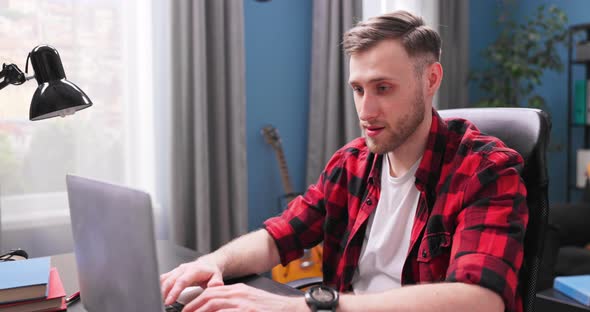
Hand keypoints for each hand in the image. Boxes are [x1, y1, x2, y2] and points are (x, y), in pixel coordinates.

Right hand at [160, 258, 223, 304]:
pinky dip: (159, 286)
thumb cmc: (211, 271)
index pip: (181, 281)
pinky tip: (159, 294)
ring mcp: (177, 270)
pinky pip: (163, 278)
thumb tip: (214, 285)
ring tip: (160, 300)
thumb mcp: (217, 276)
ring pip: (164, 279)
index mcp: (193, 270)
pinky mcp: (173, 272)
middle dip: (164, 293)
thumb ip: (216, 281)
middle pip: (170, 281)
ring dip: (160, 290)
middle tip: (162, 304)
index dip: (174, 291)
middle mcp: (183, 269)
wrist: (207, 264)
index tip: (169, 301)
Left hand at [181, 283, 306, 311]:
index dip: (197, 300)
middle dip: (193, 306)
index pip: (212, 291)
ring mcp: (243, 303)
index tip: (188, 309)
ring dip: (199, 311)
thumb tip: (218, 309)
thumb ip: (235, 304)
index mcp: (239, 290)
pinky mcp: (248, 310)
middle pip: (209, 296)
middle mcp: (239, 294)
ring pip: (214, 303)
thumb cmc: (272, 309)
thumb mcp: (251, 302)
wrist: (292, 309)